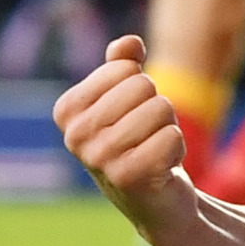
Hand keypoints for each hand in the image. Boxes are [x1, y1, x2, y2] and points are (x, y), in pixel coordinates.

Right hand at [53, 33, 201, 242]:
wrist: (157, 201)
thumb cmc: (140, 142)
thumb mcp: (127, 99)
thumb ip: (124, 65)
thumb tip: (129, 43)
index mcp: (67, 110)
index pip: (125, 68)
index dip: (142, 89)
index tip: (133, 116)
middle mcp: (75, 134)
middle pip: (144, 87)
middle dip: (159, 109)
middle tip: (147, 137)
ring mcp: (99, 158)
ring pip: (161, 109)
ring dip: (169, 130)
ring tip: (154, 151)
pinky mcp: (128, 177)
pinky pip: (172, 137)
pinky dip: (176, 150)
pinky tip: (162, 169)